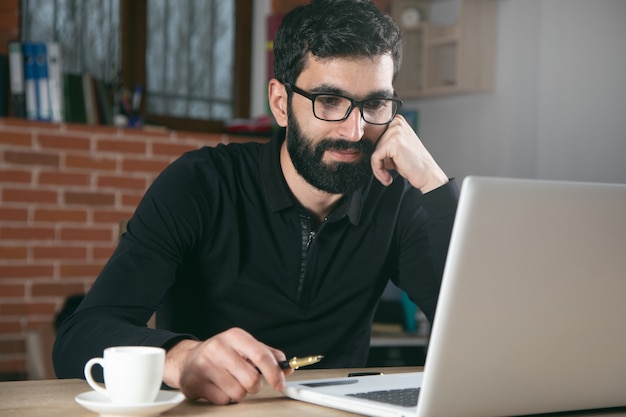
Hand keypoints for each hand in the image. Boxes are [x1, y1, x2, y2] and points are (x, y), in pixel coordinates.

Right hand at [162, 328, 292, 403]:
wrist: (187, 359)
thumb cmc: (222, 353)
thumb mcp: (244, 347)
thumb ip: (267, 355)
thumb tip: (287, 367)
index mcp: (235, 336)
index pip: (261, 355)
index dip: (274, 372)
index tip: (280, 383)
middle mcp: (219, 347)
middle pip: (251, 379)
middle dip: (254, 386)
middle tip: (248, 381)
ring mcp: (205, 365)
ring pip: (238, 392)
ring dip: (239, 392)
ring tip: (230, 382)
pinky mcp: (194, 382)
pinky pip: (223, 400)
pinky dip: (225, 398)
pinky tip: (218, 387)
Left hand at [371, 115, 447, 192]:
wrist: (427, 175)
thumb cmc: (412, 163)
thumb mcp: (395, 148)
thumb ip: (383, 143)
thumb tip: (364, 145)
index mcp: (397, 121)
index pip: (375, 136)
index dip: (377, 153)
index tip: (382, 166)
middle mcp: (396, 122)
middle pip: (373, 143)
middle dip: (378, 161)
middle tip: (386, 173)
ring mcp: (395, 131)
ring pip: (373, 151)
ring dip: (378, 168)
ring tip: (387, 176)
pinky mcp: (393, 142)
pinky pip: (375, 158)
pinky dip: (378, 171)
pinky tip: (388, 178)